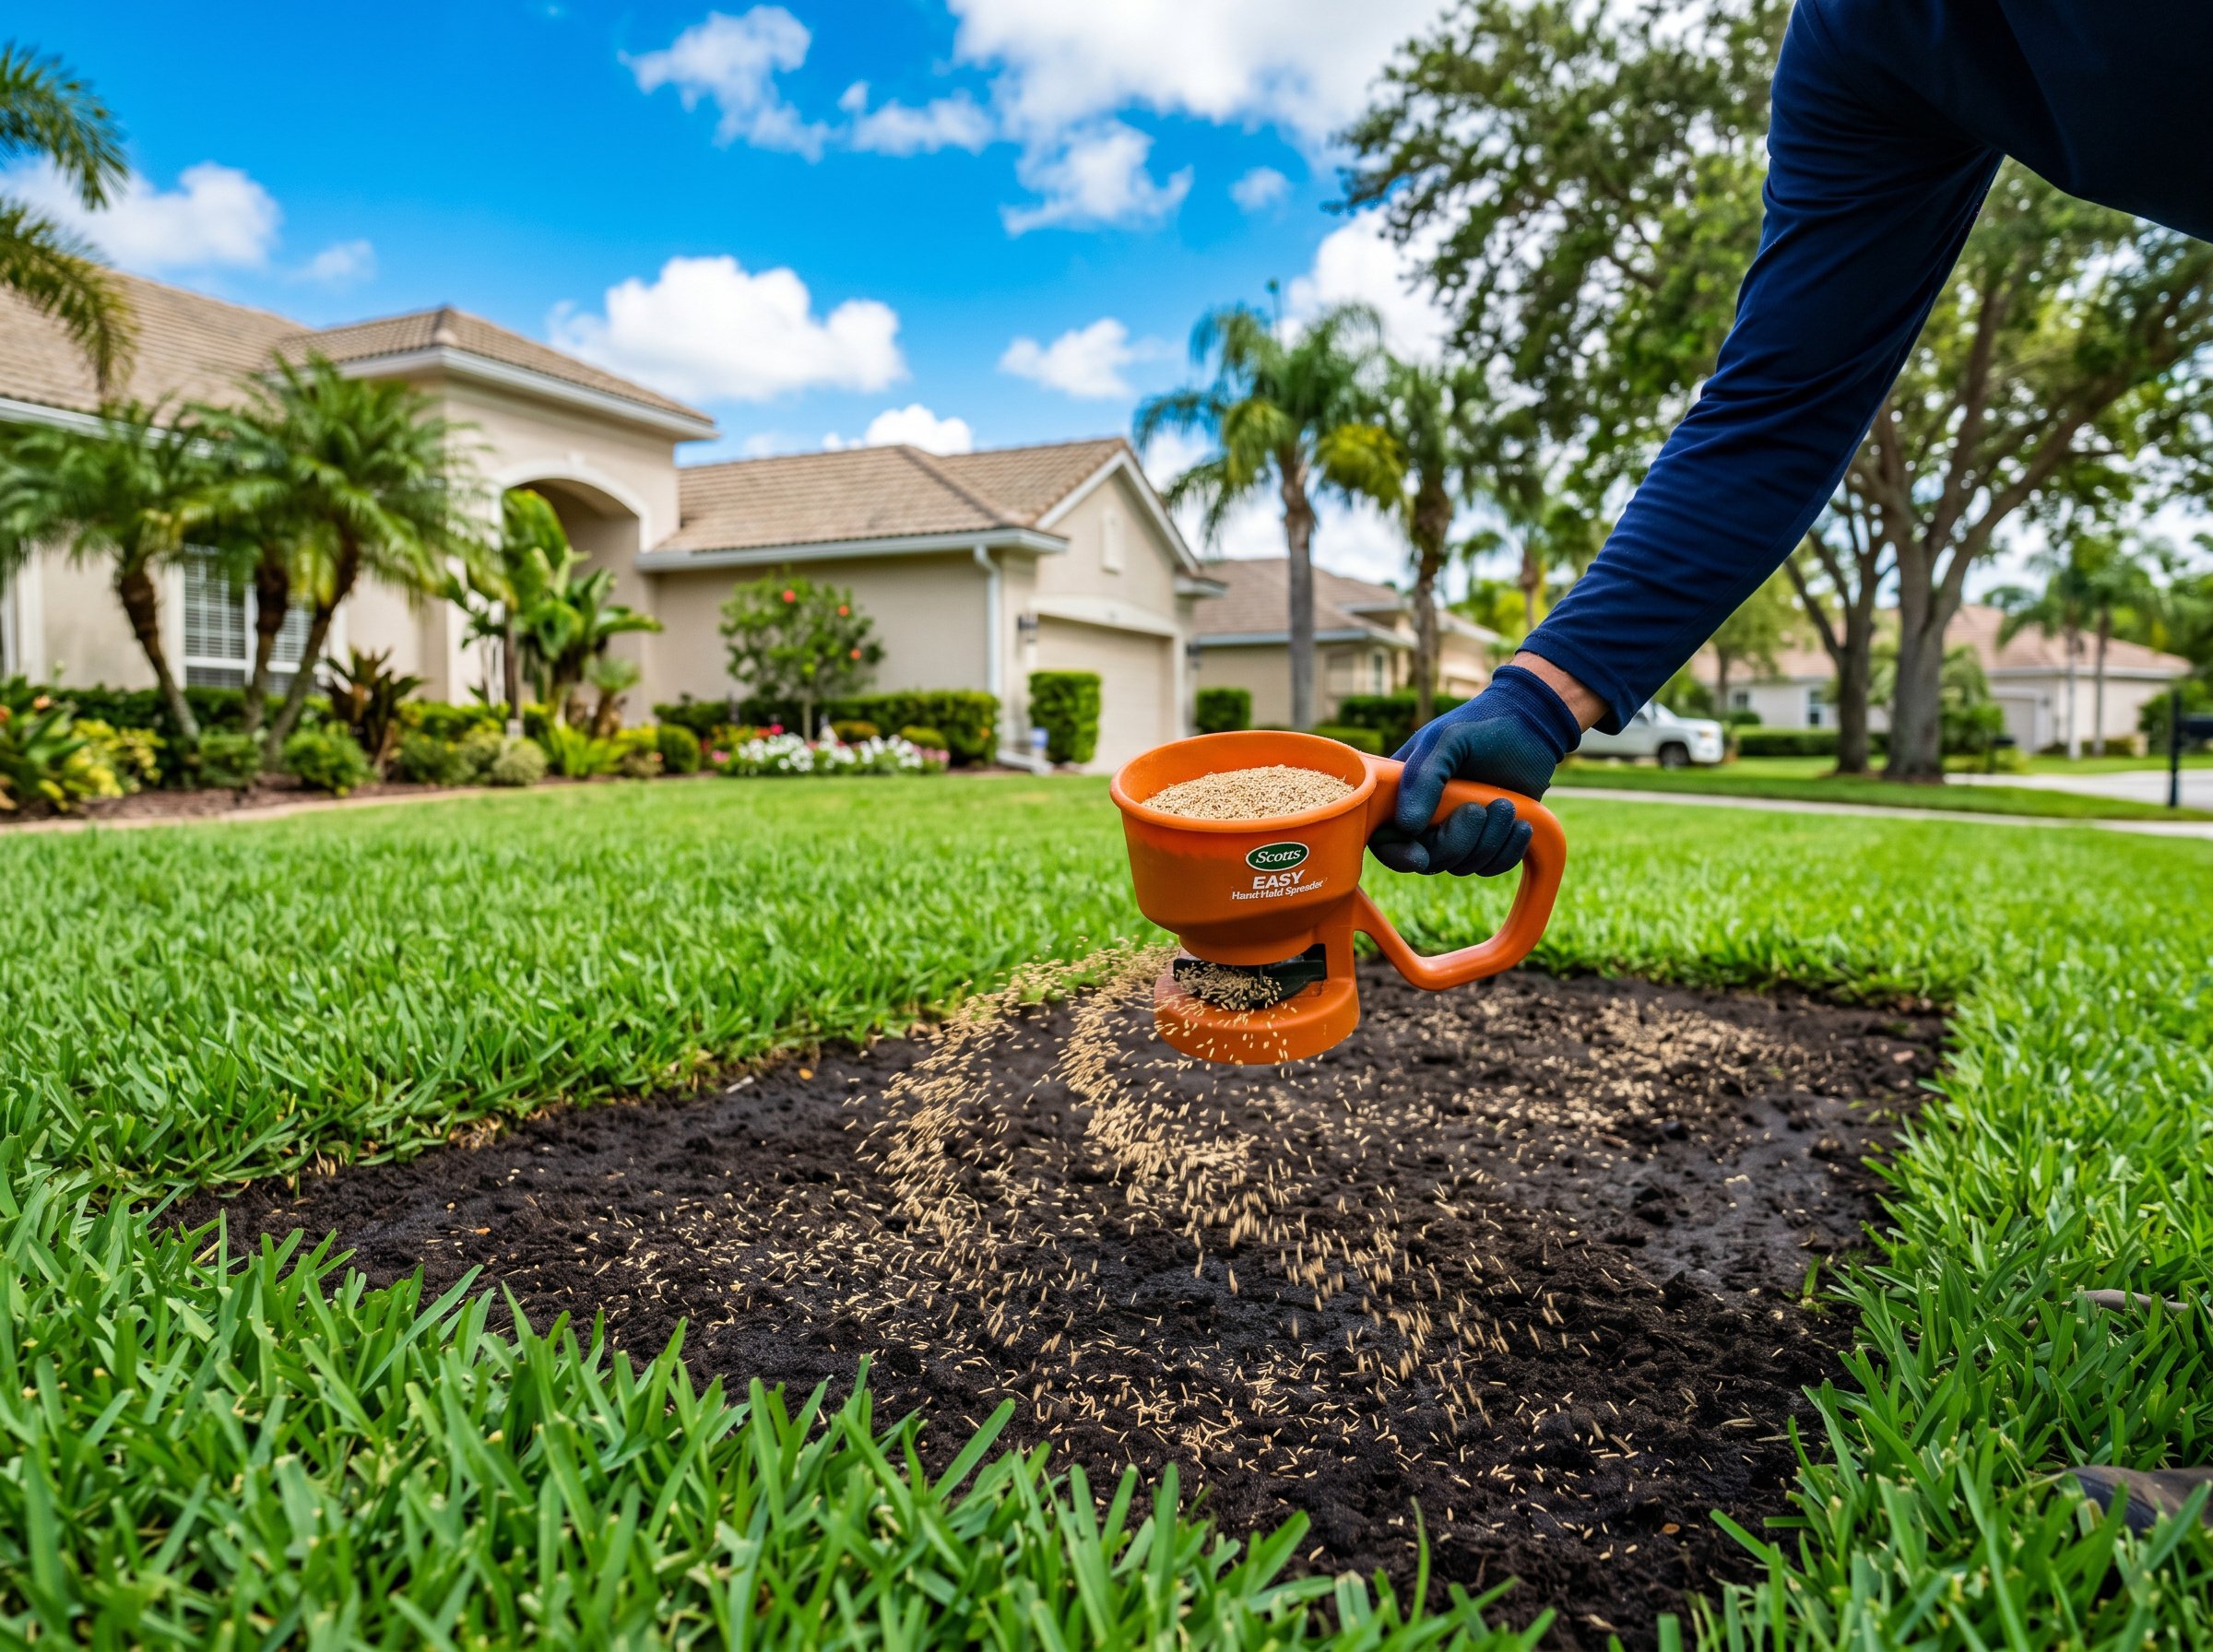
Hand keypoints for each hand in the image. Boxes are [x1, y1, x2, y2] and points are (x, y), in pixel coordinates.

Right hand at [1368, 664, 1581, 877]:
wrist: (1531, 728)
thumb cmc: (1481, 728)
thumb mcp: (1446, 741)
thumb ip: (1422, 777)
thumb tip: (1407, 826)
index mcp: (1403, 794)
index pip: (1387, 840)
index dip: (1399, 854)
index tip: (1420, 855)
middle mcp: (1427, 818)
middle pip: (1429, 859)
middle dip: (1457, 840)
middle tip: (1478, 809)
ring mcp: (1459, 831)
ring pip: (1463, 865)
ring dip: (1489, 841)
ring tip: (1505, 805)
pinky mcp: (1489, 840)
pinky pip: (1492, 867)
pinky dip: (1508, 850)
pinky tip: (1521, 824)